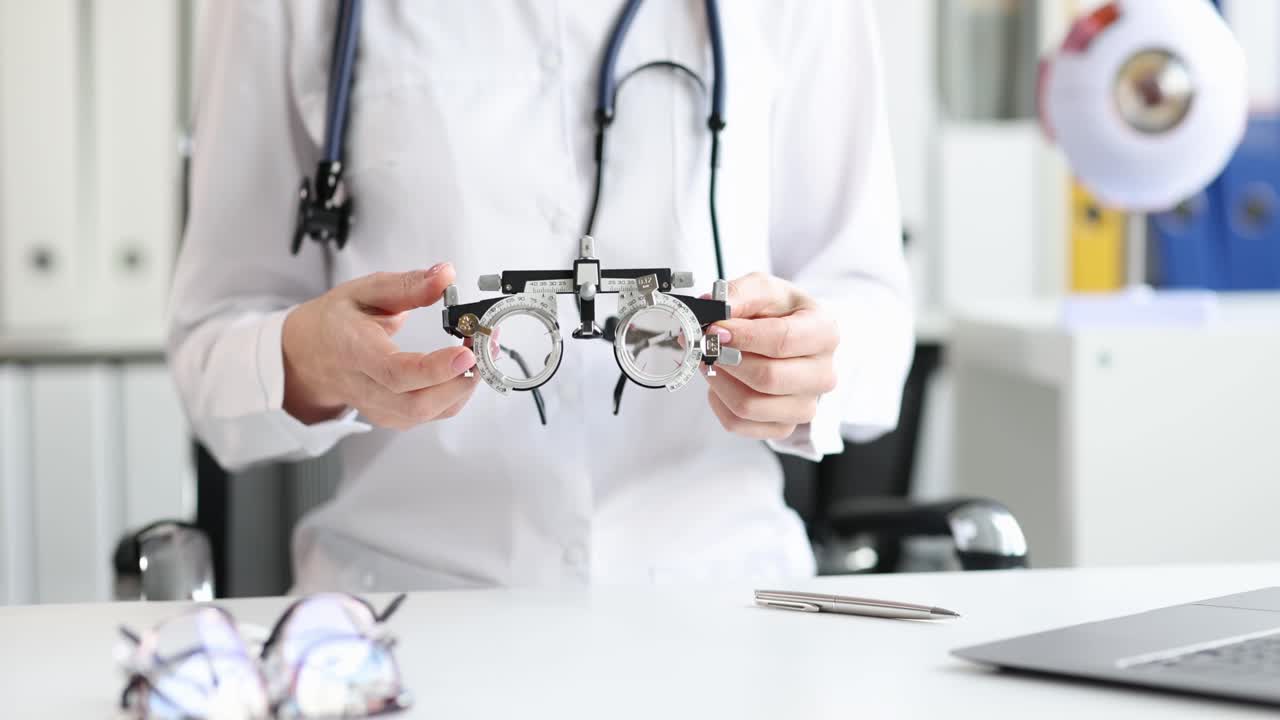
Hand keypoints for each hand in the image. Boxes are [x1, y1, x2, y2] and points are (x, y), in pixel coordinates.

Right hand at [282, 263, 478, 428]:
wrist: (308, 355)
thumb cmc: (336, 322)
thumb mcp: (364, 290)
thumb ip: (408, 285)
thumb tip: (446, 275)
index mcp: (354, 351)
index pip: (395, 372)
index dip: (435, 368)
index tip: (466, 352)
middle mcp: (365, 387)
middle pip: (416, 403)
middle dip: (461, 381)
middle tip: (484, 347)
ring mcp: (378, 407)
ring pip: (427, 414)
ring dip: (464, 387)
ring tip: (481, 354)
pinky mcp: (391, 416)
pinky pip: (431, 415)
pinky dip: (456, 395)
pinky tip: (465, 370)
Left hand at [704, 273, 838, 439]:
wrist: (785, 337)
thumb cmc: (778, 313)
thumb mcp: (763, 289)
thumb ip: (740, 293)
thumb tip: (714, 306)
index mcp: (824, 333)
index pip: (783, 340)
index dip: (744, 336)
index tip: (716, 329)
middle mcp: (823, 374)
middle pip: (768, 378)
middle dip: (728, 360)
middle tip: (709, 346)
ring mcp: (806, 405)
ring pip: (750, 405)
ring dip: (720, 381)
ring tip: (712, 361)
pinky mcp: (784, 427)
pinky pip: (740, 424)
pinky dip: (720, 403)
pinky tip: (722, 381)